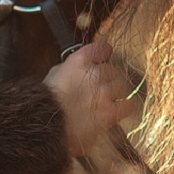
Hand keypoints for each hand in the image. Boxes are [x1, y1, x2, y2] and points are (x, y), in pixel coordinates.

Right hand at [43, 41, 134, 155]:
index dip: (104, 55)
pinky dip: (125, 107)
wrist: (44, 125)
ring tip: (103, 102)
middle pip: (113, 70)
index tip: (102, 60)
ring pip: (122, 86)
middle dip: (106, 79)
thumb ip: (72, 66)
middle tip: (96, 89)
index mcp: (79, 61)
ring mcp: (104, 93)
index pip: (104, 48)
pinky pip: (129, 104)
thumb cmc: (45, 101)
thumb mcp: (55, 74)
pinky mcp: (110, 112)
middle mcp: (94, 74)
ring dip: (115, 93)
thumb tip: (84, 65)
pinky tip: (117, 110)